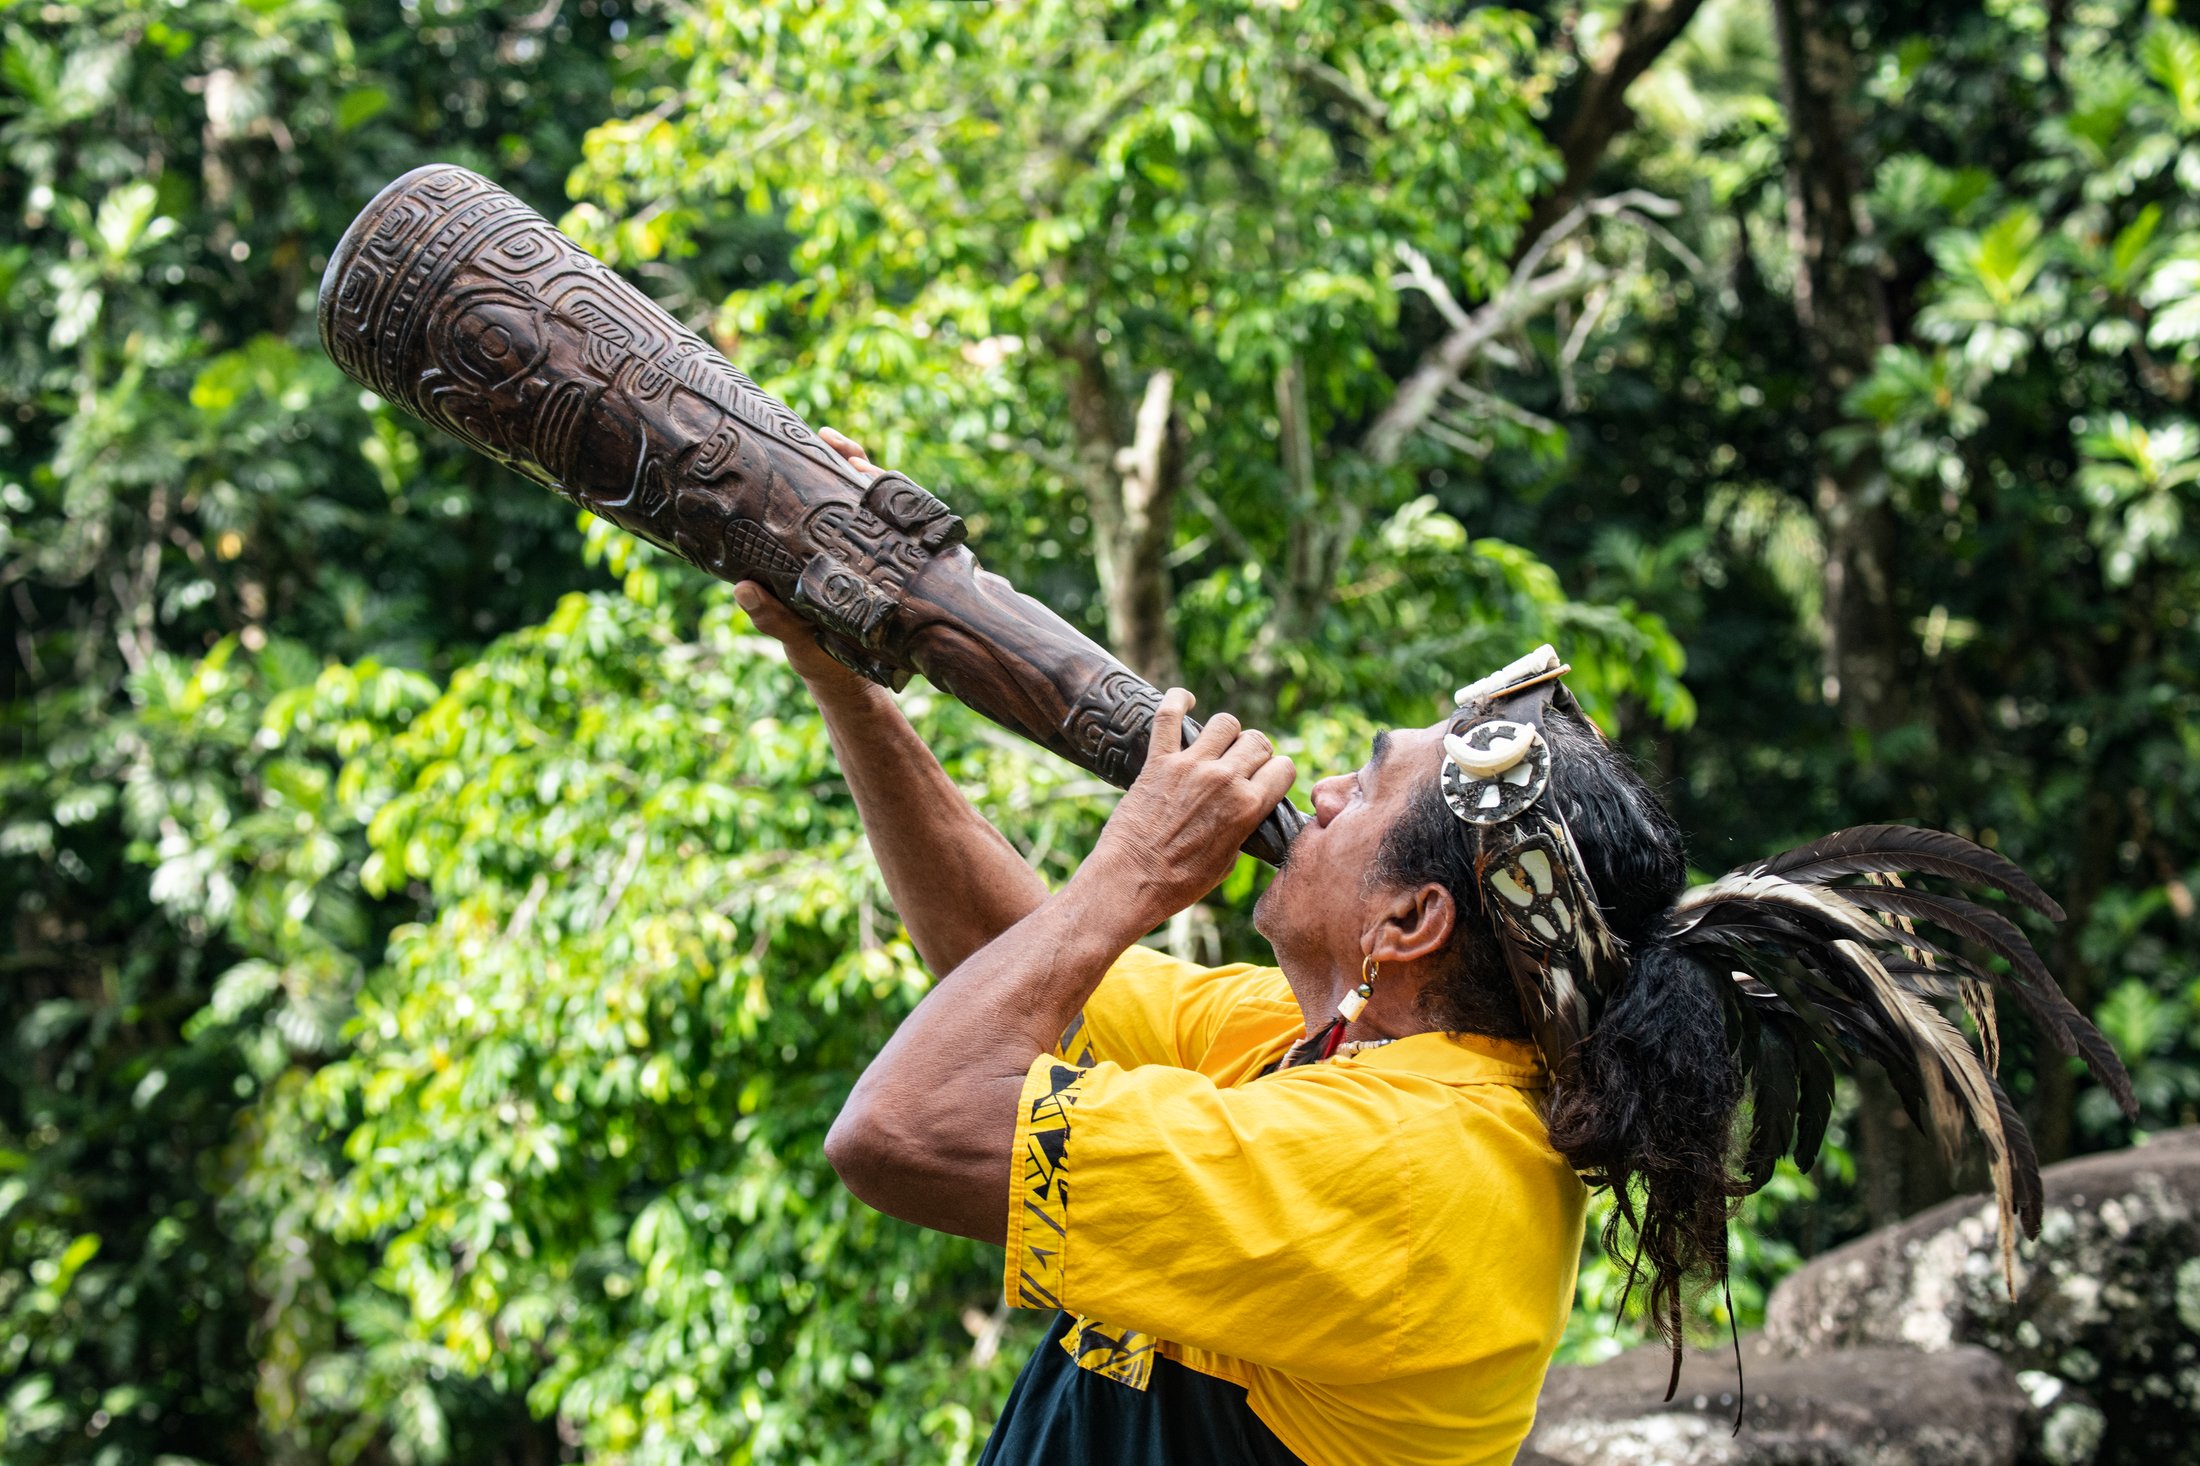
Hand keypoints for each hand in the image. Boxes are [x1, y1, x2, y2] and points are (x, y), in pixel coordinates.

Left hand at [733, 425, 881, 699]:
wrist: (859, 682)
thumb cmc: (815, 658)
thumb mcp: (793, 639)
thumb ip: (772, 618)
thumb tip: (742, 588)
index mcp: (797, 555)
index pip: (796, 503)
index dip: (796, 472)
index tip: (796, 450)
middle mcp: (828, 545)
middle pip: (833, 489)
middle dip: (836, 459)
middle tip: (835, 442)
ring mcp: (861, 550)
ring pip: (865, 502)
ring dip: (867, 476)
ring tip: (862, 460)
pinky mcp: (889, 561)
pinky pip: (892, 527)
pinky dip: (894, 508)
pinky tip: (898, 494)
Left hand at [1076, 689, 1295, 929]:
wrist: (1131, 883)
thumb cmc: (1180, 883)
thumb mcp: (1230, 860)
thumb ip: (1244, 826)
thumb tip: (1249, 809)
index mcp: (1248, 807)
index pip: (1284, 768)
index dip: (1277, 774)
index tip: (1266, 781)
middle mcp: (1223, 780)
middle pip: (1257, 741)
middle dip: (1254, 753)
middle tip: (1239, 766)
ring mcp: (1189, 767)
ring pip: (1225, 722)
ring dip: (1225, 732)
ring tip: (1216, 745)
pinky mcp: (1157, 761)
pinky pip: (1168, 715)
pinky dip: (1177, 700)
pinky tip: (1184, 701)